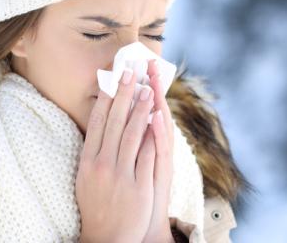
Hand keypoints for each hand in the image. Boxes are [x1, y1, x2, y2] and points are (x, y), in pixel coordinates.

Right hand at [76, 66, 156, 242]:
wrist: (105, 239)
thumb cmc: (96, 204)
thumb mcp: (86, 176)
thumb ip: (93, 151)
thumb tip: (100, 122)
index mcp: (87, 160)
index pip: (98, 121)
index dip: (107, 97)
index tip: (113, 76)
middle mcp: (102, 164)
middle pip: (114, 122)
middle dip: (124, 94)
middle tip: (131, 72)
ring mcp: (120, 175)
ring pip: (132, 135)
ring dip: (140, 109)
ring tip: (148, 89)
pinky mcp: (138, 186)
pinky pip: (146, 156)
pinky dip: (152, 136)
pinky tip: (158, 119)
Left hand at [142, 59, 175, 242]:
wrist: (134, 231)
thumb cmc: (132, 198)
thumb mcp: (131, 166)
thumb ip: (132, 142)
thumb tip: (126, 114)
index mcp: (145, 145)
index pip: (145, 109)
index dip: (144, 86)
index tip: (141, 62)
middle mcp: (153, 151)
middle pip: (152, 112)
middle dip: (150, 86)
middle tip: (148, 60)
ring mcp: (156, 162)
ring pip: (157, 128)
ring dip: (155, 103)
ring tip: (153, 80)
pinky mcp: (158, 176)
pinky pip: (159, 151)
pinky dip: (160, 133)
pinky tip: (158, 117)